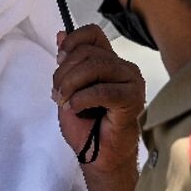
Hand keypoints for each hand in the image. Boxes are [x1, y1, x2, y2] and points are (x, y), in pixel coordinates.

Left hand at [53, 25, 144, 190]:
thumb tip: (61, 34)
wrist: (96, 156)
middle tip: (57, 94)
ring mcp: (131, 82)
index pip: (92, 33)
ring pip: (95, 66)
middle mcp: (123, 68)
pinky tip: (76, 109)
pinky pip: (103, 90)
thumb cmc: (86, 126)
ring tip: (65, 103)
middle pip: (88, 52)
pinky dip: (82, 99)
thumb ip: (68, 62)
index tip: (59, 59)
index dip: (72, 42)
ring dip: (71, 85)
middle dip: (64, 72)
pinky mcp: (133, 100)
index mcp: (109, 61)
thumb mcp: (68, 88)